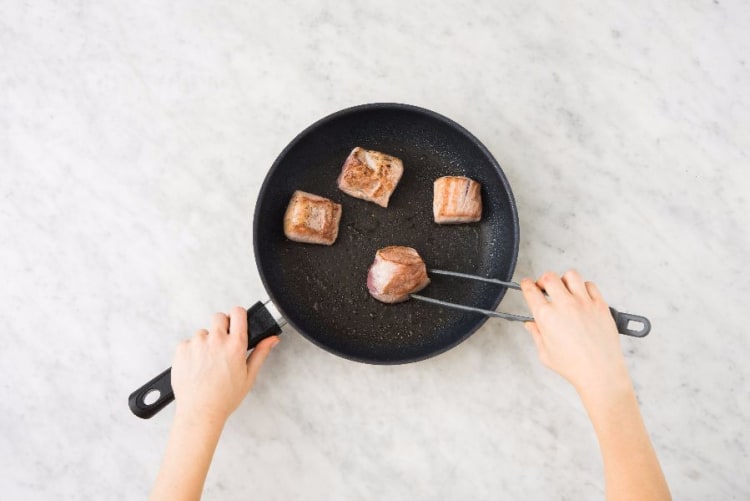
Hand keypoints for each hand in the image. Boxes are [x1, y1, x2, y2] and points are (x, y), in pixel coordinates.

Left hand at [171, 306, 279, 423]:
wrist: (200, 412)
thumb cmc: (224, 398)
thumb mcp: (249, 376)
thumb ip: (261, 353)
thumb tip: (271, 339)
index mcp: (235, 345)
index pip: (238, 313)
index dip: (238, 315)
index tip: (237, 321)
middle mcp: (216, 340)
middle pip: (219, 317)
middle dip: (222, 326)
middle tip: (222, 344)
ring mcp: (197, 344)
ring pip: (203, 332)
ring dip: (206, 342)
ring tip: (208, 362)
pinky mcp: (182, 350)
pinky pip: (188, 343)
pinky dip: (191, 351)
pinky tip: (196, 366)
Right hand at [520, 271, 630, 399]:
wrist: (600, 372)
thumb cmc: (575, 367)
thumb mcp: (546, 354)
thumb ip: (536, 335)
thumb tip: (531, 325)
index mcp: (546, 317)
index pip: (531, 291)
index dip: (526, 285)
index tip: (527, 284)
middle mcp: (564, 306)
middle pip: (549, 277)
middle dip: (544, 280)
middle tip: (545, 286)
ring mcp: (584, 303)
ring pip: (571, 275)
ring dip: (565, 280)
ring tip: (565, 289)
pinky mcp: (600, 305)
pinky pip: (591, 285)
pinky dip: (584, 287)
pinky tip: (582, 296)